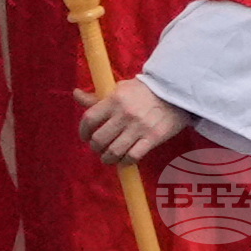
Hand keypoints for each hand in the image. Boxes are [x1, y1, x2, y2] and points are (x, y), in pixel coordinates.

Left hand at [74, 79, 190, 165]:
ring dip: (107, 158)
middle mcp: (124, 114)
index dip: (83, 131)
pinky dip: (125, 162)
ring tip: (107, 157)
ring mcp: (139, 128)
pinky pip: (133, 157)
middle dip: (94, 147)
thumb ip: (97, 96)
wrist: (174, 92)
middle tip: (97, 147)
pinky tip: (123, 159)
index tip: (84, 136)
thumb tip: (76, 94)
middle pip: (99, 139)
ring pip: (114, 151)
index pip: (89, 118)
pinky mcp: (152, 138)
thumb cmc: (143, 90)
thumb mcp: (119, 88)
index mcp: (114, 99)